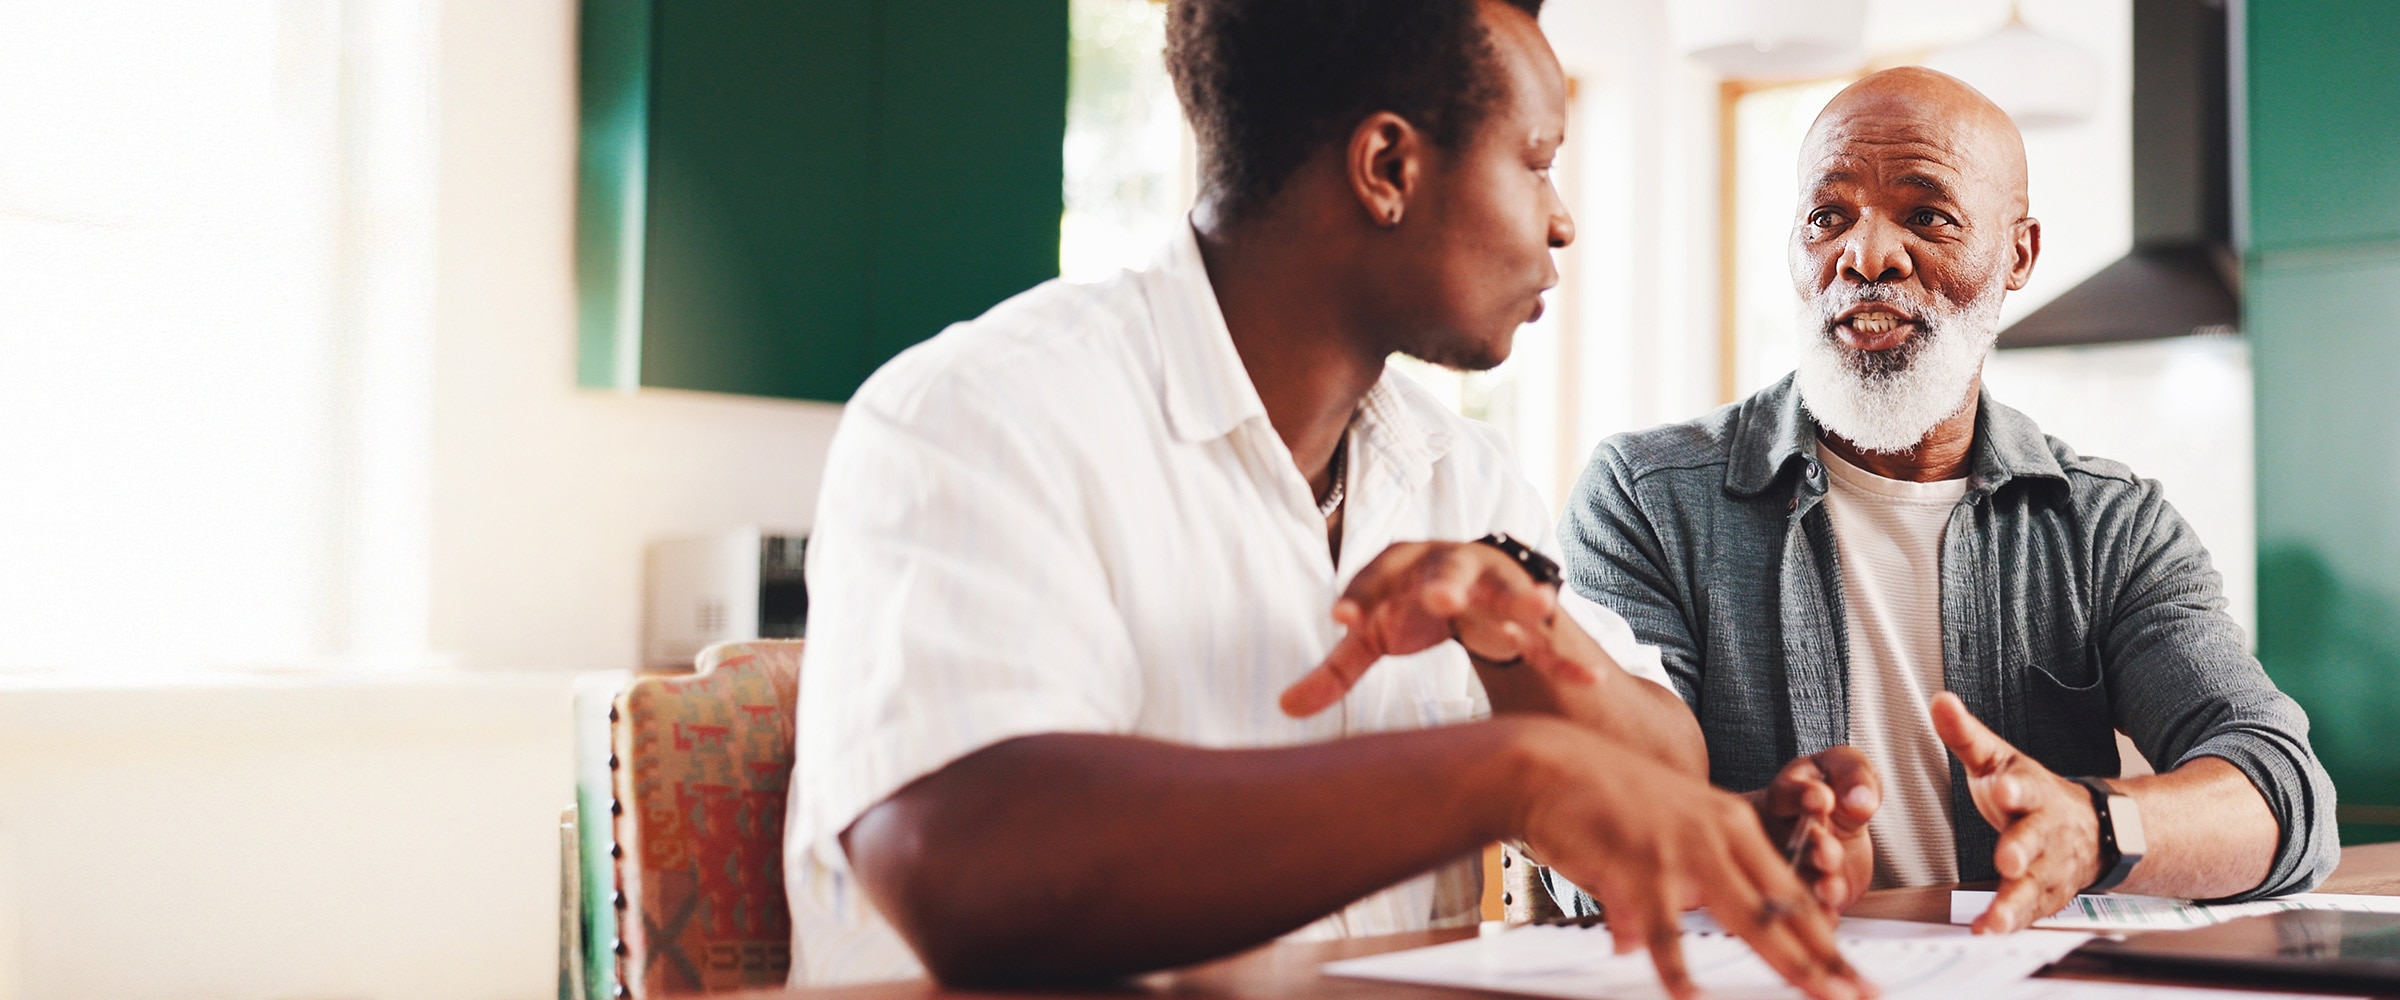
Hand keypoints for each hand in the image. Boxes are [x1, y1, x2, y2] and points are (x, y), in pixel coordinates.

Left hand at [1280, 540, 1593, 717]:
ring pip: (1508, 591)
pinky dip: (1565, 657)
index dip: (1359, 595)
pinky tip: (1588, 680)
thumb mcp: (1373, 636)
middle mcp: (1449, 566)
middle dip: (1444, 583)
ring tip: (1540, 608)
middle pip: (1445, 569)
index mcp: (1403, 564)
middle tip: (1441, 598)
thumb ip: (1334, 670)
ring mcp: (1492, 587)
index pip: (1375, 575)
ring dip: (1523, 599)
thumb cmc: (1410, 608)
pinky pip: (1547, 638)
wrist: (1472, 582)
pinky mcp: (1524, 616)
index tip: (1341, 620)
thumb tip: (1284, 709)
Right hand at [1519, 722, 1873, 999]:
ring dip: (1791, 964)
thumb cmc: (1592, 799)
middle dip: (1828, 957)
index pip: (1790, 887)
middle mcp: (1720, 834)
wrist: (1545, 764)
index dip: (1824, 934)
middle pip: (1788, 906)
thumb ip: (1650, 897)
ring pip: (1754, 918)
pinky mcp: (1643, 864)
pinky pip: (1669, 932)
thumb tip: (1636, 946)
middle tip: (1860, 993)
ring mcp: (1686, 849)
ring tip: (1819, 996)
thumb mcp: (1644, 844)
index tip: (1850, 971)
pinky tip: (1691, 998)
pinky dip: (1680, 970)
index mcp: (1729, 823)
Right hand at [1750, 748, 1879, 911]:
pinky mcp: (1809, 892)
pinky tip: (1831, 915)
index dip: (1803, 796)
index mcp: (1788, 796)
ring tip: (1831, 886)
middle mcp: (1785, 832)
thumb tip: (1858, 799)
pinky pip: (1811, 905)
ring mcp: (1795, 864)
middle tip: (1827, 849)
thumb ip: (1854, 776)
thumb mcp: (1847, 769)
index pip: (1788, 793)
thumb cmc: (1836, 791)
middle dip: (1813, 847)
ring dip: (1815, 884)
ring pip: (1799, 878)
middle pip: (1792, 841)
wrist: (1833, 822)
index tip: (1822, 798)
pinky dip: (1821, 912)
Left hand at [1931, 692, 2100, 933]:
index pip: (2027, 787)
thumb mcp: (1999, 760)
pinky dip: (2011, 923)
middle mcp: (2046, 831)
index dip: (2016, 788)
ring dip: (2015, 902)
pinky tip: (1988, 931)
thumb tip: (1940, 700)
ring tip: (1995, 919)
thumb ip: (1966, 737)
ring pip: (2036, 885)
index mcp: (2032, 792)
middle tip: (2007, 859)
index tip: (2003, 787)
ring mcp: (2050, 866)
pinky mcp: (2047, 895)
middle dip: (2022, 849)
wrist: (2093, 829)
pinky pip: (2031, 912)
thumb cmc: (2030, 794)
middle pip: (2036, 840)